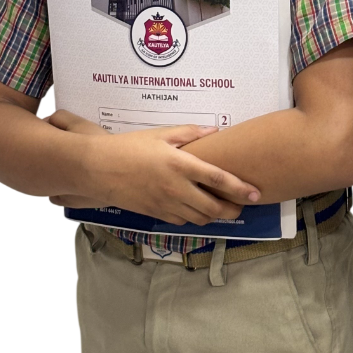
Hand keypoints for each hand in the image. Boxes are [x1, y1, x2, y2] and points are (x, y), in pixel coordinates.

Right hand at [48, 117, 255, 224]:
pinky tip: (195, 208)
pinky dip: (194, 217)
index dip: (240, 188)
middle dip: (232, 210)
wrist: (96, 169)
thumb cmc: (128, 147)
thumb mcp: (160, 134)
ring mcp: (165, 204)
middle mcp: (176, 188)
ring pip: (200, 219)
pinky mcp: (155, 214)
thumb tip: (214, 130)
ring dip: (214, 215)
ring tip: (221, 206)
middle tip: (241, 205)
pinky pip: (182, 222)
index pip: (218, 179)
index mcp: (180, 164)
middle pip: (214, 208)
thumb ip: (189, 133)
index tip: (256, 193)